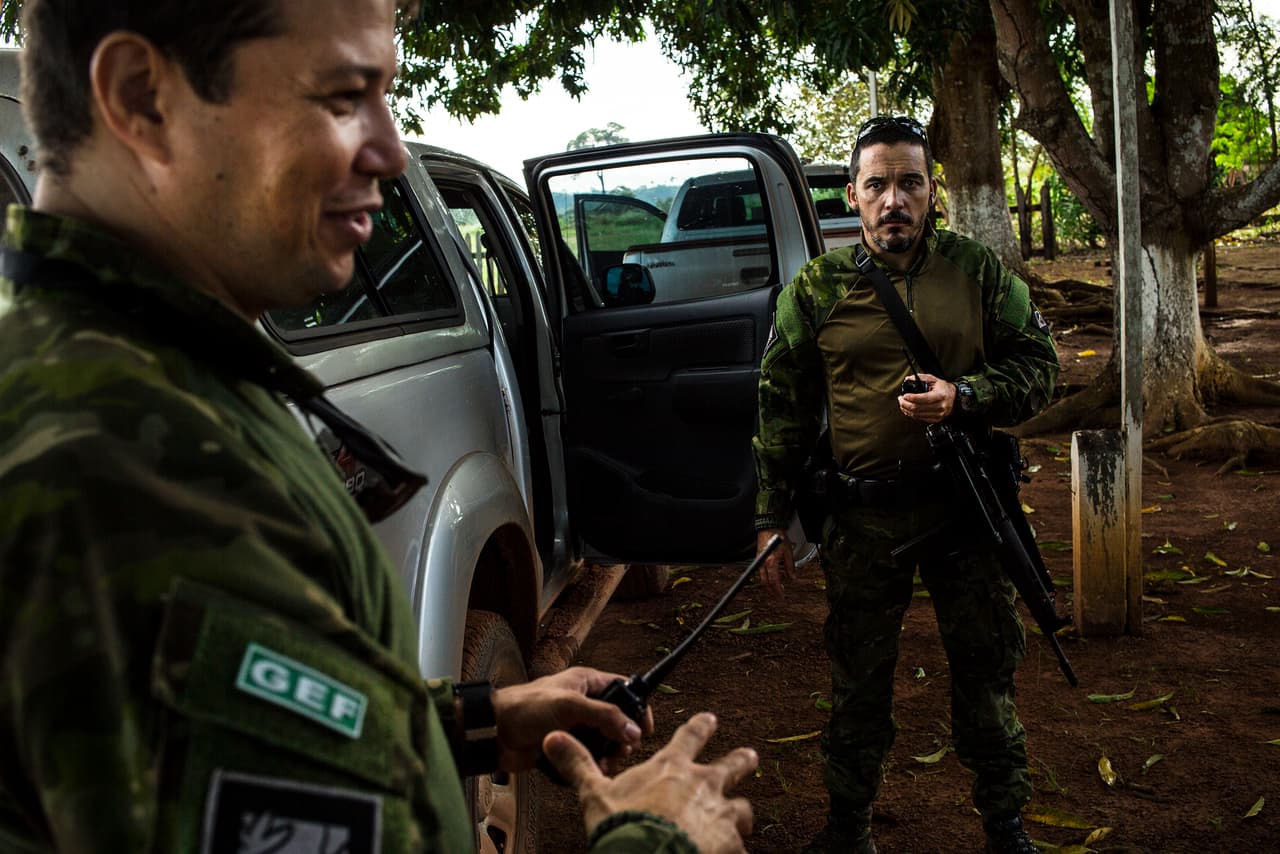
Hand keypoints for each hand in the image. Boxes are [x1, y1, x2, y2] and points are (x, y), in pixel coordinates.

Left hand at [491, 667, 652, 772]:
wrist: (494, 733)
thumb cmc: (525, 708)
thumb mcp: (569, 706)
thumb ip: (604, 716)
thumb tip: (634, 731)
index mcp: (587, 682)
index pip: (624, 689)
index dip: (638, 707)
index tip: (645, 729)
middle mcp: (584, 703)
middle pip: (618, 721)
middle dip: (622, 739)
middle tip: (620, 752)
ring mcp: (575, 726)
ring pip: (605, 743)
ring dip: (607, 756)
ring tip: (602, 766)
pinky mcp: (566, 747)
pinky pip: (588, 758)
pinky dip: (590, 765)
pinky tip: (588, 771)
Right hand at [544, 712, 756, 853]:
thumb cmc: (623, 826)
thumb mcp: (595, 793)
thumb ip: (578, 764)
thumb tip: (552, 737)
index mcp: (673, 768)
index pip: (692, 735)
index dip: (702, 725)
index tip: (711, 718)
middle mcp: (704, 785)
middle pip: (732, 765)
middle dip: (742, 760)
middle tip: (750, 756)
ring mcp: (721, 815)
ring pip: (741, 808)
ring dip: (740, 812)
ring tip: (741, 817)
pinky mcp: (730, 844)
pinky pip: (740, 847)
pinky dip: (735, 850)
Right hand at [756, 528, 793, 598]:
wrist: (768, 527)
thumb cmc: (778, 536)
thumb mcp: (788, 552)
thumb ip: (790, 567)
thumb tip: (793, 578)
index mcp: (772, 561)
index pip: (774, 581)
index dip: (778, 590)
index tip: (782, 595)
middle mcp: (763, 563)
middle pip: (765, 582)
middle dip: (772, 591)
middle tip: (778, 596)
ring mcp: (759, 561)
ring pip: (762, 579)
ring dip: (768, 586)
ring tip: (775, 589)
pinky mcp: (758, 559)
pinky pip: (760, 573)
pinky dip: (765, 579)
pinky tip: (770, 580)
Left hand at [897, 372, 955, 423]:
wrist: (955, 398)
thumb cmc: (944, 389)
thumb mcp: (934, 379)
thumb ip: (921, 378)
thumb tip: (908, 379)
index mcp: (940, 395)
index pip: (923, 399)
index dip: (911, 398)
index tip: (904, 395)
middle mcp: (940, 407)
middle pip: (917, 408)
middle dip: (905, 404)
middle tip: (900, 399)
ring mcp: (938, 415)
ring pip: (917, 414)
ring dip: (906, 409)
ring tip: (902, 403)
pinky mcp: (935, 420)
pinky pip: (920, 418)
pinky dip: (911, 414)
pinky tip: (907, 409)